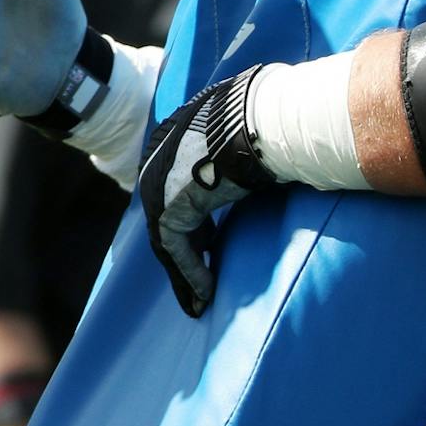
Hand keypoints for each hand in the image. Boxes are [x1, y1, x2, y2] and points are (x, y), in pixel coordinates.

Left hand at [138, 66, 278, 316]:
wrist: (262, 121)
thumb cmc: (267, 122)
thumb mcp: (247, 135)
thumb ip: (239, 152)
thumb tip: (259, 159)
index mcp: (174, 140)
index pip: (179, 193)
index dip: (196, 224)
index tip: (212, 248)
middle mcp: (158, 161)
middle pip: (170, 220)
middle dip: (187, 255)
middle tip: (201, 286)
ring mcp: (158, 184)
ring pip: (169, 241)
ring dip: (187, 274)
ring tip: (201, 304)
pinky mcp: (167, 207)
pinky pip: (177, 250)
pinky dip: (192, 274)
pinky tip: (207, 295)